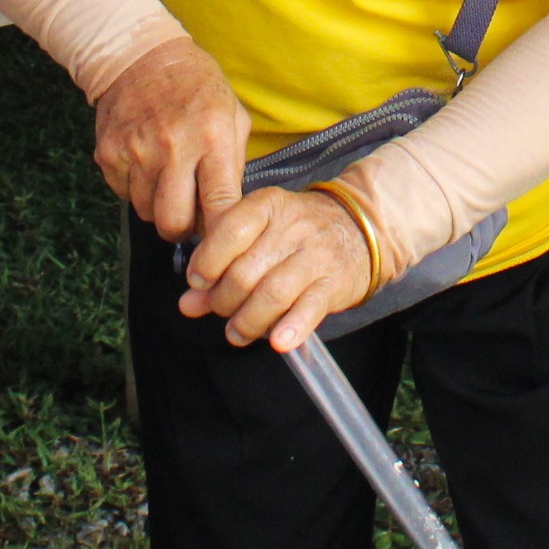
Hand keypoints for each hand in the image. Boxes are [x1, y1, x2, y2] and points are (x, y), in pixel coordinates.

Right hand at [91, 36, 251, 240]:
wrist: (141, 56)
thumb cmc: (196, 88)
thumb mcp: (232, 115)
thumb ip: (234, 165)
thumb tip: (228, 213)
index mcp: (212, 138)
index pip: (219, 206)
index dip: (222, 231)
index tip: (223, 238)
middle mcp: (173, 148)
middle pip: (174, 223)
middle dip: (184, 228)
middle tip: (189, 212)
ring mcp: (136, 152)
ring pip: (147, 213)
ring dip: (159, 206)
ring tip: (168, 178)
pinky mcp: (109, 154)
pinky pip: (124, 194)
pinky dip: (136, 189)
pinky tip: (146, 164)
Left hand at [182, 186, 376, 349]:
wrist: (360, 227)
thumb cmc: (296, 233)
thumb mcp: (258, 234)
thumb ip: (220, 264)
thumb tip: (187, 303)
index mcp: (266, 206)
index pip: (229, 231)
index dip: (207, 262)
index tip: (198, 282)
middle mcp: (291, 228)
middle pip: (245, 272)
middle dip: (224, 300)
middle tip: (221, 311)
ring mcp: (316, 256)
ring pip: (272, 294)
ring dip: (248, 321)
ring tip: (237, 333)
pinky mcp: (335, 283)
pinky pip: (310, 308)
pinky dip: (292, 328)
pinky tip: (277, 342)